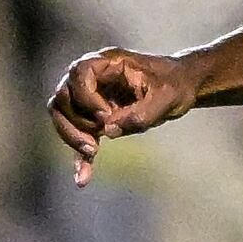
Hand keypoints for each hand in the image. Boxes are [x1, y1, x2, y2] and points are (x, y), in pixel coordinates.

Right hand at [48, 48, 197, 180]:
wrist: (180, 87)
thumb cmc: (175, 84)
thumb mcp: (166, 98)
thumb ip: (140, 113)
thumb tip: (109, 130)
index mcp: (108, 62)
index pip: (79, 73)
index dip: (86, 97)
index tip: (105, 116)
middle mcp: (94, 77)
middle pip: (63, 97)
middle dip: (75, 122)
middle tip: (96, 142)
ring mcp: (91, 97)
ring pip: (62, 114)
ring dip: (71, 136)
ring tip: (92, 153)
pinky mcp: (95, 117)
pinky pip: (79, 135)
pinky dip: (79, 156)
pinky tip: (83, 178)